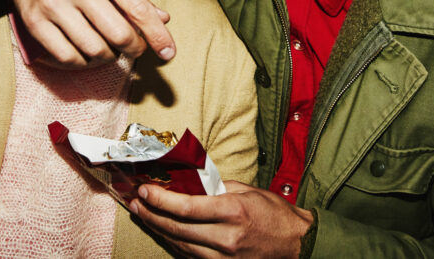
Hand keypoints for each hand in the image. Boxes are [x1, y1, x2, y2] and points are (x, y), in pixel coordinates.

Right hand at [0, 0, 174, 67]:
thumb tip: (163, 20)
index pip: (138, 10)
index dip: (157, 35)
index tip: (169, 52)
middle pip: (119, 35)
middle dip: (134, 47)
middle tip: (136, 46)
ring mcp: (54, 4)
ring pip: (94, 49)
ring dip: (110, 55)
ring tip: (112, 48)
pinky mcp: (34, 20)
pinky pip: (66, 56)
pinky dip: (83, 61)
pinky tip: (88, 52)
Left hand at [129, 181, 313, 257]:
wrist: (297, 245)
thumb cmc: (275, 214)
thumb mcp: (248, 190)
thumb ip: (217, 187)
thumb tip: (190, 182)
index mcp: (233, 211)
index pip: (187, 207)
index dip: (161, 199)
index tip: (144, 190)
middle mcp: (226, 237)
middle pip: (177, 229)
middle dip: (151, 215)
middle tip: (135, 203)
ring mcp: (224, 258)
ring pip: (180, 245)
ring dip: (158, 230)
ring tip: (143, 216)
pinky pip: (191, 257)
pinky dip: (175, 244)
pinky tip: (164, 233)